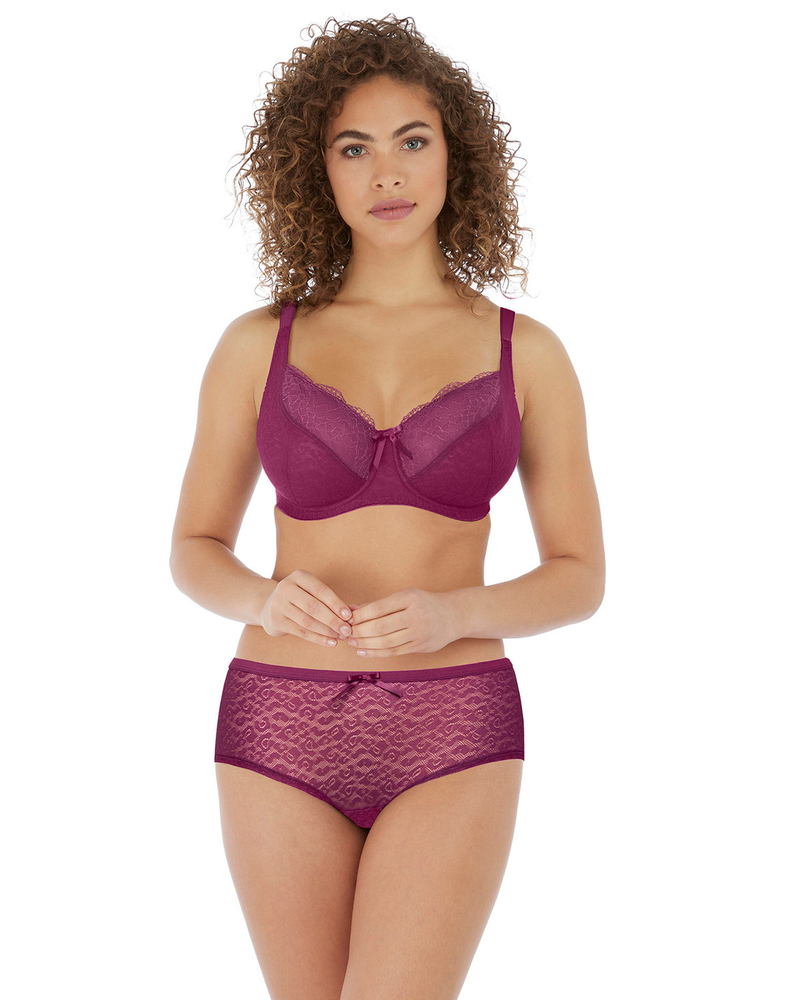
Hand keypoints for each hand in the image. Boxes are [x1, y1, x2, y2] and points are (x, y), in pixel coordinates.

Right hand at [260, 569, 353, 647]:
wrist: (268, 605)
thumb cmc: (299, 598)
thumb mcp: (310, 591)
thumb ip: (327, 600)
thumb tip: (350, 617)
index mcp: (298, 576)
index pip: (321, 590)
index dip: (336, 604)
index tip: (349, 616)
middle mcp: (286, 587)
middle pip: (314, 607)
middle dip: (333, 620)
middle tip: (347, 630)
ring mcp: (278, 604)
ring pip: (308, 621)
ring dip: (327, 631)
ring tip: (341, 637)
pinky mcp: (276, 621)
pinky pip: (301, 632)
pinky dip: (318, 639)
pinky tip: (330, 642)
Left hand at [345, 588, 459, 657]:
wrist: (453, 616)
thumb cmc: (423, 603)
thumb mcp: (405, 596)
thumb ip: (378, 604)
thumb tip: (350, 610)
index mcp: (410, 598)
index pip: (378, 608)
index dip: (359, 616)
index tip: (346, 618)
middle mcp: (415, 615)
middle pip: (380, 627)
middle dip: (359, 632)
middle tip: (345, 633)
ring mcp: (419, 633)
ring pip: (386, 642)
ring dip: (365, 644)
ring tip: (352, 642)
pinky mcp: (420, 647)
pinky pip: (394, 652)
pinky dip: (376, 653)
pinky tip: (363, 651)